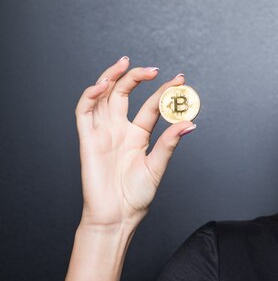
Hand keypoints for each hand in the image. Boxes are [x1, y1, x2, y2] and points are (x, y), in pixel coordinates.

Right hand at [75, 56, 195, 227]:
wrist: (117, 216)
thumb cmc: (136, 196)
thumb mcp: (158, 167)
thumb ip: (170, 143)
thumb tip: (190, 123)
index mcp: (138, 136)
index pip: (151, 106)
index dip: (164, 92)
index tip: (180, 80)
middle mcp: (119, 130)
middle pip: (124, 93)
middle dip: (137, 77)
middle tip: (154, 70)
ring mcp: (103, 132)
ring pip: (103, 96)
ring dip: (112, 77)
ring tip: (126, 64)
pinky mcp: (87, 139)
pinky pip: (84, 111)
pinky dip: (91, 95)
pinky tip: (104, 85)